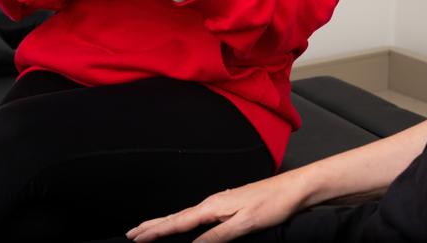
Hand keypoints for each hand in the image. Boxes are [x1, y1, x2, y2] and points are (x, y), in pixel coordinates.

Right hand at [127, 172, 310, 242]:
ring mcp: (220, 203)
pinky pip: (197, 216)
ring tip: (150, 229)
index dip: (155, 231)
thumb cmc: (273, 203)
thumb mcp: (245, 224)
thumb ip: (218, 236)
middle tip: (132, 233)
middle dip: (152, 225)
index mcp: (213, 207)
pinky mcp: (228, 206)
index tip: (135, 237)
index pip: (177, 222)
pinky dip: (183, 222)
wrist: (295, 189)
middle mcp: (213, 202)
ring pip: (185, 216)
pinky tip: (184, 225)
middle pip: (176, 217)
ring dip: (165, 223)